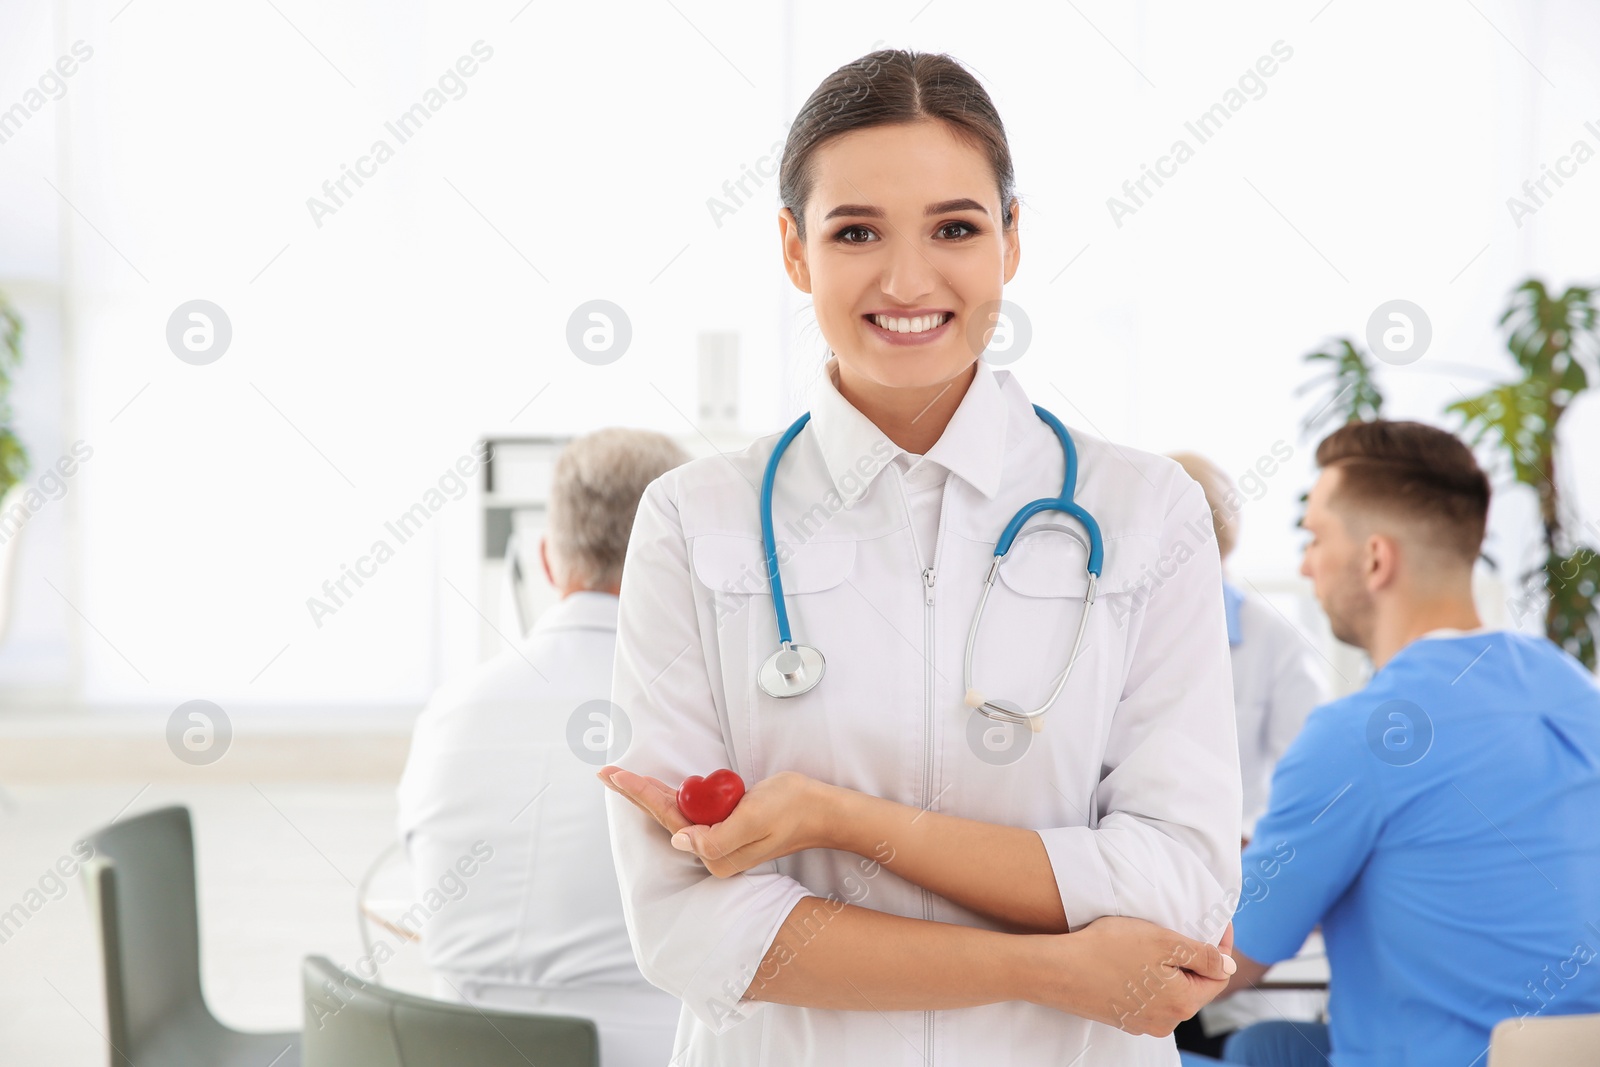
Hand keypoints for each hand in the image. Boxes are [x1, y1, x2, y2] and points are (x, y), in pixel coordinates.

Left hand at [598, 766, 834, 876]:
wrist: (820, 810)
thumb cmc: (791, 809)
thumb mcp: (755, 819)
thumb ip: (718, 835)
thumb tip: (681, 841)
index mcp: (716, 852)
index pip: (670, 819)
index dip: (641, 794)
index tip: (616, 775)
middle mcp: (713, 851)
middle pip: (666, 816)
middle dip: (636, 793)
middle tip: (606, 772)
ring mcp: (720, 838)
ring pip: (677, 812)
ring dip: (650, 793)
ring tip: (623, 778)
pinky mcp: (727, 825)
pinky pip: (693, 809)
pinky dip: (673, 795)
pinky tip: (659, 788)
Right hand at [1028, 915, 1236, 1036]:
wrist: (1056, 971)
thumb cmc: (1107, 950)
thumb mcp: (1162, 942)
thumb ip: (1202, 956)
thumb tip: (1228, 966)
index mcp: (1182, 1003)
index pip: (1218, 976)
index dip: (1222, 946)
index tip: (1218, 922)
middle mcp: (1166, 1021)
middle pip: (1194, 986)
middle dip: (1193, 957)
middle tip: (1182, 927)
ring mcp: (1142, 1022)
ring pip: (1170, 991)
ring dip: (1169, 968)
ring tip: (1153, 941)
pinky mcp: (1122, 1018)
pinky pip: (1147, 997)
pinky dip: (1148, 979)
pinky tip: (1131, 959)